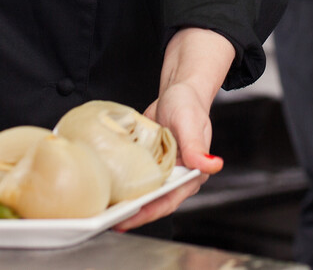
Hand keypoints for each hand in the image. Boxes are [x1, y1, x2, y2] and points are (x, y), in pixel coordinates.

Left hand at [113, 28, 233, 230]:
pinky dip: (119, 183)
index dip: (147, 213)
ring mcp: (160, 172)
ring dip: (122, 201)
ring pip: (141, 192)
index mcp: (191, 175)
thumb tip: (213, 165)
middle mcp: (175, 178)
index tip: (125, 220)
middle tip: (104, 219)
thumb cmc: (189, 104)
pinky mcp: (148, 164)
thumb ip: (197, 147)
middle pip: (151, 202)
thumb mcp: (190, 124)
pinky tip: (103, 185)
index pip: (167, 201)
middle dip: (129, 213)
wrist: (177, 92)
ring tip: (99, 208)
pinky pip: (133, 178)